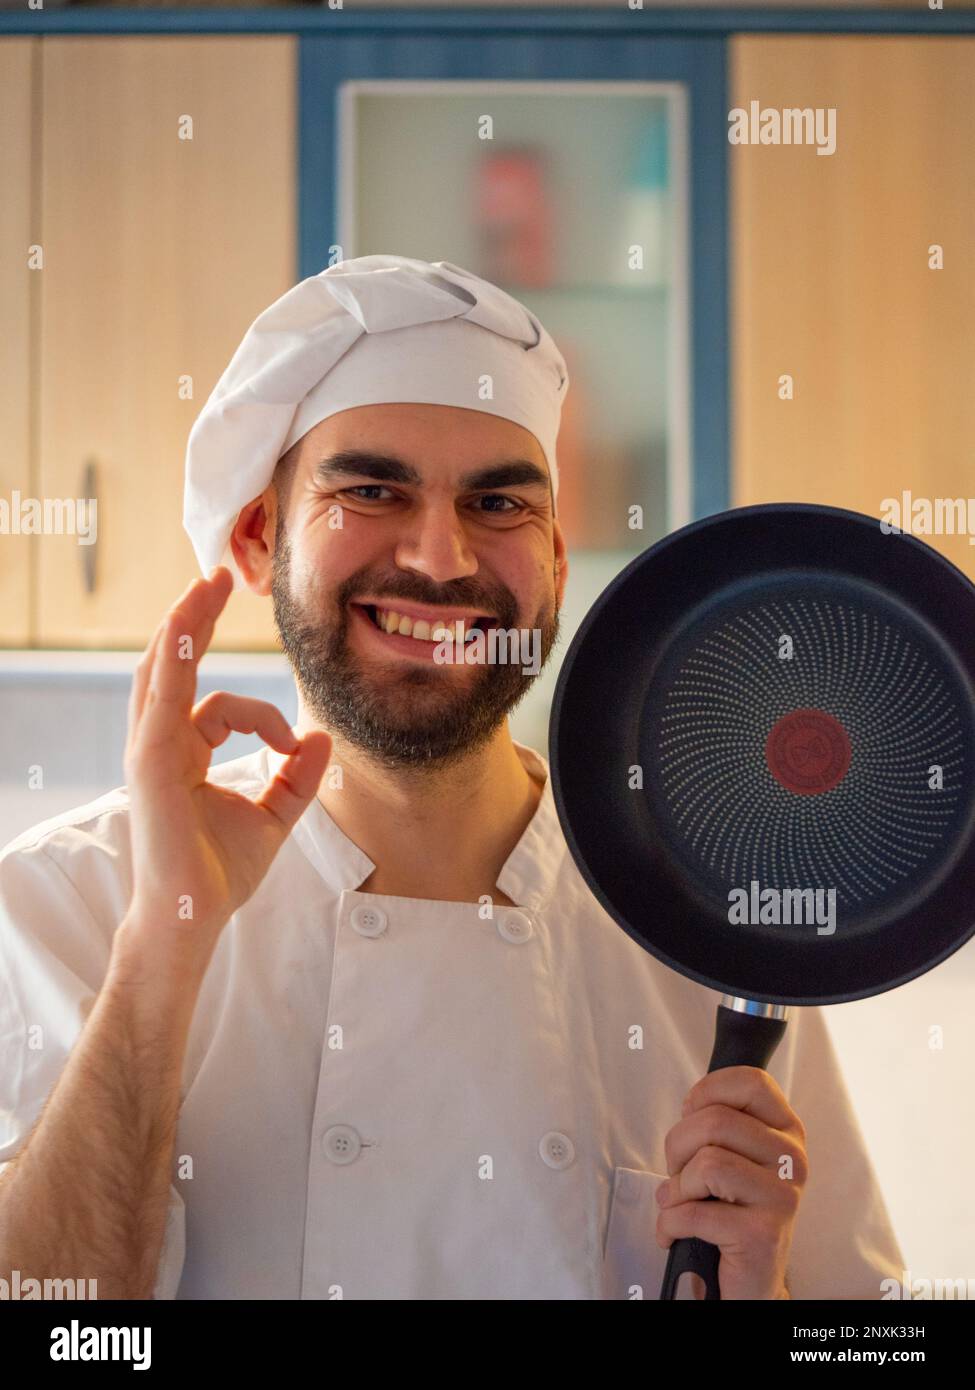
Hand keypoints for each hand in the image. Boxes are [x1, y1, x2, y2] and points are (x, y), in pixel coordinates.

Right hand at [121, 567, 331, 962]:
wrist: (192, 917)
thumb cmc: (220, 873)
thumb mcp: (274, 817)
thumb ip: (297, 777)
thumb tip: (323, 736)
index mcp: (183, 753)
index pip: (221, 707)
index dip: (265, 718)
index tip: (292, 748)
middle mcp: (160, 745)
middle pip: (174, 667)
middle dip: (196, 620)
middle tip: (218, 575)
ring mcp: (149, 750)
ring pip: (163, 671)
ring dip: (184, 623)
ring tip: (204, 583)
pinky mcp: (150, 762)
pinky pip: (162, 698)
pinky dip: (174, 658)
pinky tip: (186, 623)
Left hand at [655, 1065, 807, 1299]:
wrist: (751, 1278)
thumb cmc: (732, 1208)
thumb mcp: (734, 1154)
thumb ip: (718, 1121)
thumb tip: (690, 1107)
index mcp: (786, 1130)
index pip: (751, 1081)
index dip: (708, 1092)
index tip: (692, 1114)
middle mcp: (791, 1159)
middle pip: (714, 1121)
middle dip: (678, 1147)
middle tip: (680, 1172)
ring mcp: (782, 1197)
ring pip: (706, 1163)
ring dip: (677, 1186)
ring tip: (681, 1201)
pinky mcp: (762, 1235)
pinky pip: (694, 1212)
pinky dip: (670, 1222)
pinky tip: (674, 1231)